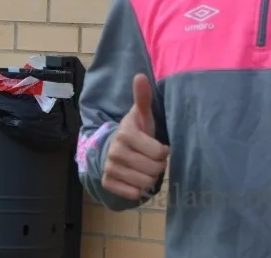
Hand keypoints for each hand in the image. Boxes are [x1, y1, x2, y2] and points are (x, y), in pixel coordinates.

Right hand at [101, 73, 169, 200]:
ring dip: (150, 178)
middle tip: (154, 159)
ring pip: (144, 183)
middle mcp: (115, 151)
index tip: (161, 147)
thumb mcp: (143, 116)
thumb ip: (143, 98)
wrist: (114, 149)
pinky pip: (132, 194)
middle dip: (158, 166)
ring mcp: (109, 167)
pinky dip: (138, 190)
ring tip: (147, 168)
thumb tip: (140, 76)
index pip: (158, 152)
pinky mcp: (107, 182)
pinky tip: (137, 178)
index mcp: (125, 133)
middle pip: (153, 169)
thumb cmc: (136, 132)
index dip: (164, 152)